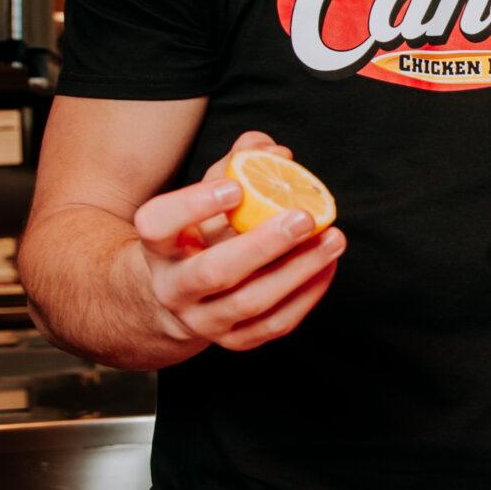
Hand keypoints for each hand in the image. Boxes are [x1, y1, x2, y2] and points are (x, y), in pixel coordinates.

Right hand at [132, 129, 346, 353]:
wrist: (182, 300)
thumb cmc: (199, 236)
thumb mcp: (205, 200)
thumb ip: (235, 166)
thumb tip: (274, 149)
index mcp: (158, 246)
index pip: (157, 224)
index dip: (193, 205)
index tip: (236, 187)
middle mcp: (173, 288)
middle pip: (213, 272)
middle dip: (263, 244)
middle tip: (305, 216)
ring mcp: (202, 320)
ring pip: (251, 301)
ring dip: (298, 269)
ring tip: (333, 238)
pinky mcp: (234, 340)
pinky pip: (275, 324)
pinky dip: (307, 294)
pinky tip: (327, 265)